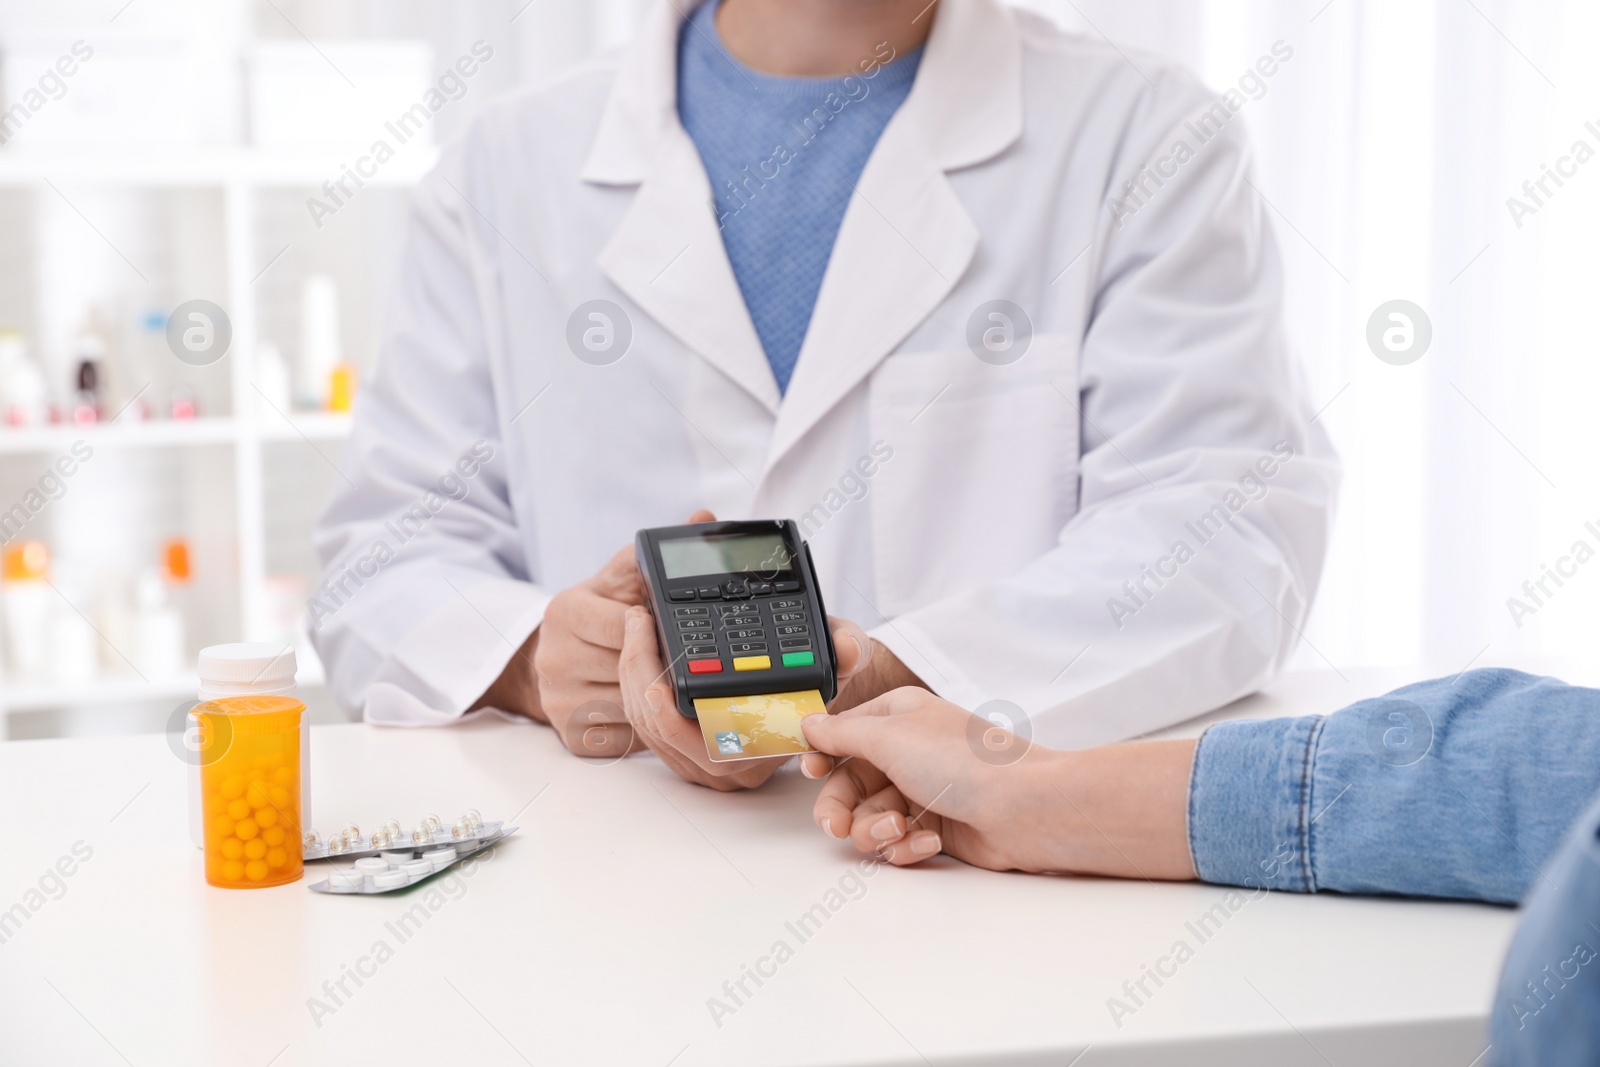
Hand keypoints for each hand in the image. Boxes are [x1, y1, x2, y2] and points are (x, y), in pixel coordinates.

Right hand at [474, 516, 716, 756]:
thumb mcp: (621, 579)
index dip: (653, 630)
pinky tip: (649, 710)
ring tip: (665, 683)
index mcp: (565, 611)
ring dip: (656, 698)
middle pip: (629, 669)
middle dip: (658, 664)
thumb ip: (657, 555)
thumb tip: (705, 516)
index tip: (664, 629)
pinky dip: (644, 727)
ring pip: (631, 706)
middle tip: (677, 660)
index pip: (625, 626)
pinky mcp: (568, 734)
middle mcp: (554, 656)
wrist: (552, 660)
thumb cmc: (598, 616)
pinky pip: (624, 737)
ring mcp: (558, 699)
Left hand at [618, 603, 874, 790]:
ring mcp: (708, 761)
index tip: (654, 686)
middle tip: (639, 623)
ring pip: (650, 730)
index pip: (710, 746)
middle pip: (665, 734)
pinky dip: (636, 687)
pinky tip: (640, 650)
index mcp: (767, 746)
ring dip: (634, 677)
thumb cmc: (822, 675)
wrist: (813, 689)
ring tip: (638, 627)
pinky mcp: (686, 750)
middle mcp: (736, 761)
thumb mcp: (845, 656)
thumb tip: (847, 646)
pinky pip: (648, 726)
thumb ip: (848, 649)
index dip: (674, 722)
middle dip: (641, 676)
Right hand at [798, 689, 1196, 877]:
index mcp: (898, 716)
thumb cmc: (965, 763)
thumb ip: (841, 734)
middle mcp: (909, 751)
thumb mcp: (889, 737)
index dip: (824, 757)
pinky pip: (899, 842)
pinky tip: (927, 840)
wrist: (1024, 809)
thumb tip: (809, 724)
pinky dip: (907, 845)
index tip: (812, 772)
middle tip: (838, 825)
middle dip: (842, 807)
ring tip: (900, 828)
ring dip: (877, 829)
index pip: (843, 735)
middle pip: (850, 784)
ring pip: (871, 818)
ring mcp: (923, 791)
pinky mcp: (937, 828)